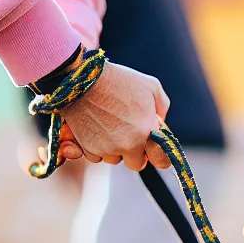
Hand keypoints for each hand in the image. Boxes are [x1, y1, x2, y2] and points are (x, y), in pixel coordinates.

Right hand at [56, 61, 171, 171]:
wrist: (81, 79)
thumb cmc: (118, 80)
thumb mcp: (151, 87)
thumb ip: (162, 109)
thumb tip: (160, 124)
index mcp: (146, 132)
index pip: (161, 161)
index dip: (157, 154)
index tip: (152, 147)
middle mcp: (127, 145)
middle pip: (136, 163)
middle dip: (134, 151)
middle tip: (128, 133)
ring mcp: (107, 148)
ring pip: (115, 159)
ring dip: (115, 148)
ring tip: (110, 125)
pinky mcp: (88, 148)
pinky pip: (96, 156)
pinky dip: (97, 146)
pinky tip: (96, 127)